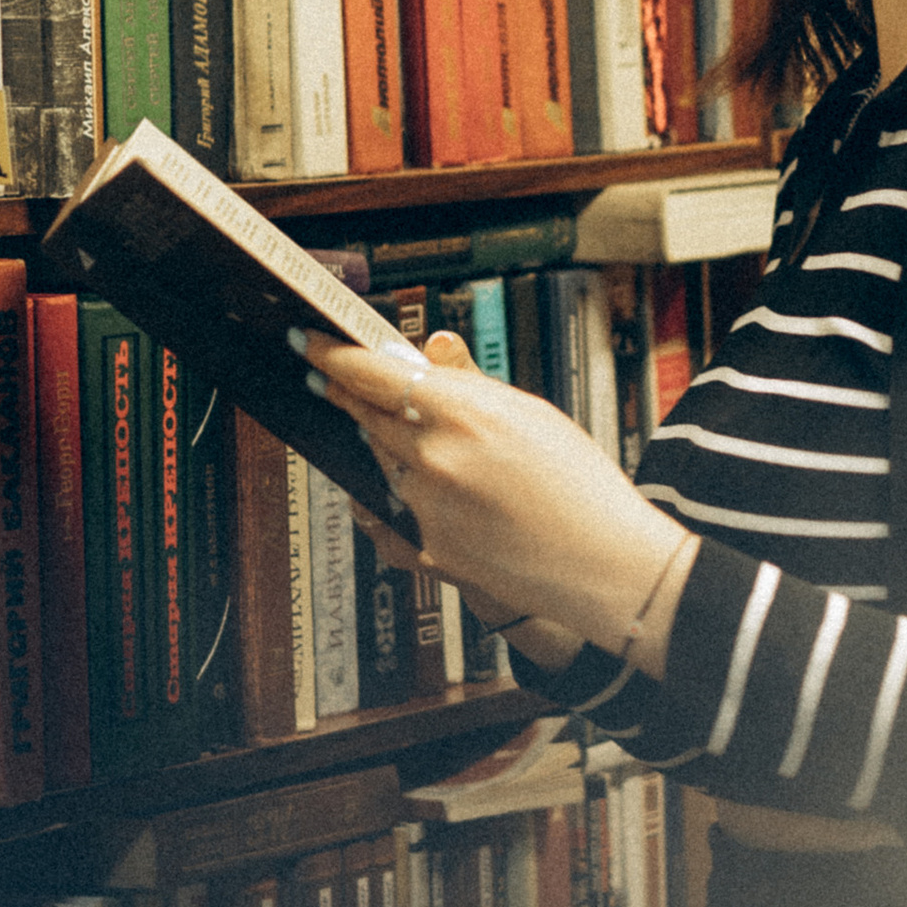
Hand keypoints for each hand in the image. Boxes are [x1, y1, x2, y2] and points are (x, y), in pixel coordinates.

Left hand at [294, 326, 698, 675]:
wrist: (601, 564)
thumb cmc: (579, 484)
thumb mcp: (532, 415)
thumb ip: (471, 381)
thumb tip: (432, 346)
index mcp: (464, 411)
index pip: (373, 374)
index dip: (330, 356)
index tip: (305, 342)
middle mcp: (434, 456)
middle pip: (367, 417)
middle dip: (348, 398)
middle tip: (330, 382)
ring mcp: (425, 506)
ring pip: (387, 465)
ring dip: (394, 450)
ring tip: (438, 451)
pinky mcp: (426, 547)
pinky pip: (402, 512)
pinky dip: (419, 498)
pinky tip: (457, 501)